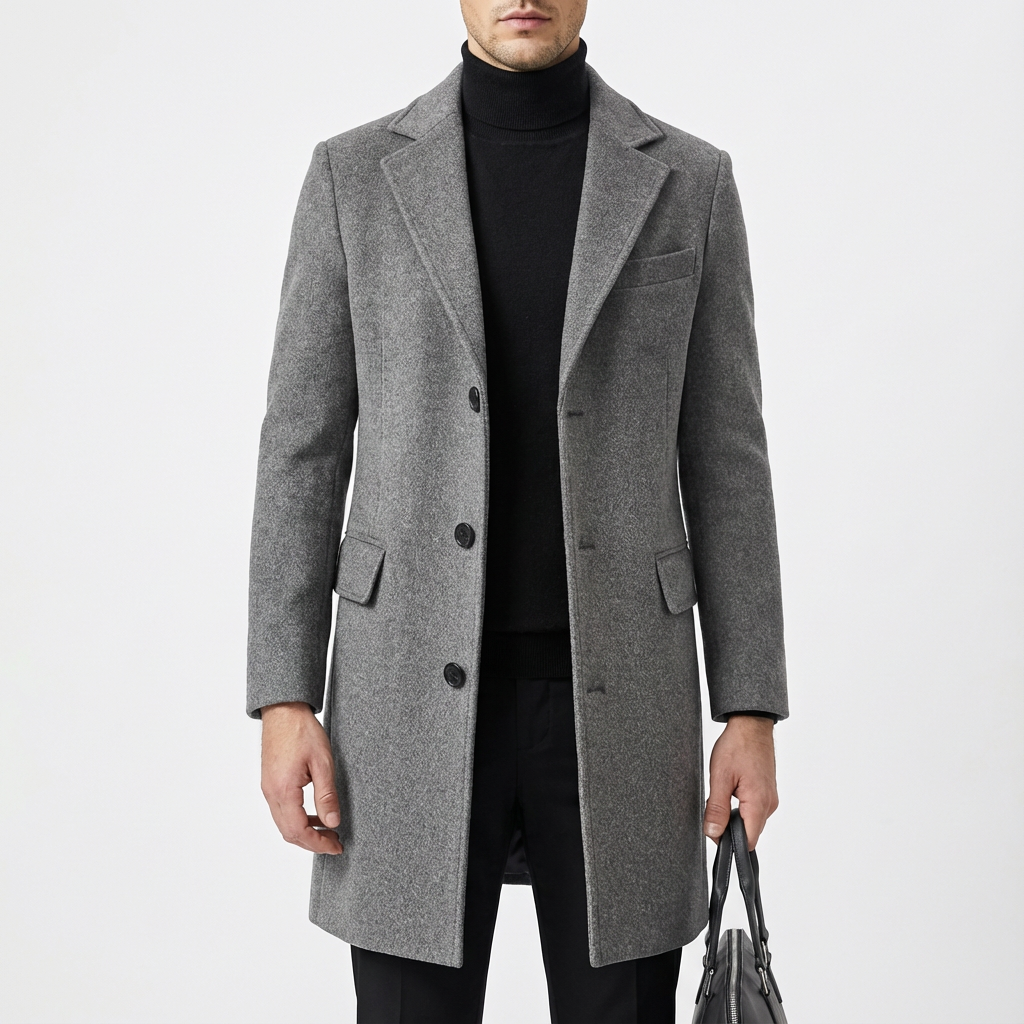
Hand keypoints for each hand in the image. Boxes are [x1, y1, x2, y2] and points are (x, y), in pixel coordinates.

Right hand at [260, 701, 343, 854]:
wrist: (283, 711)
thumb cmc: (301, 731)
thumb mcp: (322, 762)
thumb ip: (326, 795)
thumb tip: (332, 821)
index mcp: (283, 790)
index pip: (298, 831)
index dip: (318, 843)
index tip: (335, 846)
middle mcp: (271, 793)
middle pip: (288, 832)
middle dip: (312, 842)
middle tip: (334, 842)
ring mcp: (268, 788)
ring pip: (284, 823)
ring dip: (304, 832)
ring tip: (328, 829)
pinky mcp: (270, 783)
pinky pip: (281, 811)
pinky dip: (297, 819)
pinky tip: (313, 814)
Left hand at [703, 715, 777, 849]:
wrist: (751, 725)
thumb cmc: (738, 746)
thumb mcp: (720, 777)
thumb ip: (717, 809)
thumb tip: (713, 833)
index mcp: (759, 803)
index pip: (749, 841)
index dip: (730, 843)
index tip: (714, 833)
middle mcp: (769, 804)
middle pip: (750, 832)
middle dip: (730, 828)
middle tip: (713, 809)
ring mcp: (770, 798)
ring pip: (751, 820)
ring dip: (735, 816)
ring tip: (723, 795)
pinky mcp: (767, 792)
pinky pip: (754, 809)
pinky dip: (741, 807)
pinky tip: (731, 791)